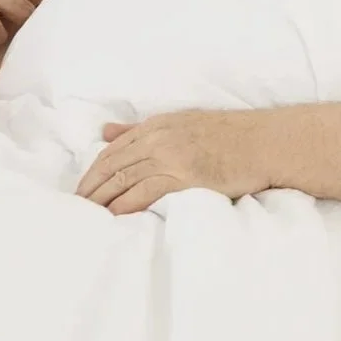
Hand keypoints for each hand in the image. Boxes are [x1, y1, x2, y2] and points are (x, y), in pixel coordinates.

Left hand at [75, 111, 271, 214]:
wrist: (266, 142)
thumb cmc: (228, 136)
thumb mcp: (180, 123)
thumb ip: (140, 130)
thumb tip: (106, 132)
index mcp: (156, 125)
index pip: (112, 150)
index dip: (92, 172)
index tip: (80, 190)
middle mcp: (159, 138)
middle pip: (113, 165)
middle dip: (90, 187)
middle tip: (75, 207)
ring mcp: (172, 156)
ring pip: (125, 178)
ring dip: (102, 199)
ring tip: (87, 216)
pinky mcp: (187, 176)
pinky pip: (147, 191)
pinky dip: (127, 204)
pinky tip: (115, 216)